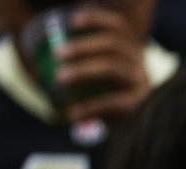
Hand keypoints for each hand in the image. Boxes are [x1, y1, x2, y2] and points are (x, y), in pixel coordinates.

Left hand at [58, 5, 150, 122]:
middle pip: (113, 44)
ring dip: (83, 70)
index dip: (96, 19)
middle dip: (84, 45)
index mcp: (128, 50)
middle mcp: (139, 63)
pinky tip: (71, 115)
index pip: (117, 26)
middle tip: (58, 54)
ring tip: (59, 79)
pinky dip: (90, 107)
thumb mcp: (96, 79)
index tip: (71, 22)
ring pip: (112, 68)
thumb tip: (43, 52)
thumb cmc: (105, 100)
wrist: (132, 132)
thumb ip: (79, 63)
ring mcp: (142, 83)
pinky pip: (114, 103)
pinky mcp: (140, 106)